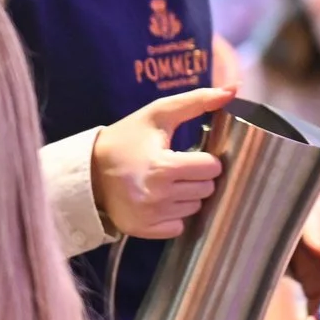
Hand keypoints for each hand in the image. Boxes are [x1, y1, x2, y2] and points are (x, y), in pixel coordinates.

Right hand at [90, 87, 233, 238]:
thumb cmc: (125, 139)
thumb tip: (233, 90)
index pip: (212, 168)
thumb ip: (197, 101)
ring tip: (166, 184)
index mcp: (162, 167)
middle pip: (206, 189)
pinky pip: (178, 226)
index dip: (204, 159)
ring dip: (187, 196)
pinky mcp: (142, 229)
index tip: (188, 155)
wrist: (86, 170)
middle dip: (196, 177)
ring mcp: (149, 215)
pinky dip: (174, 215)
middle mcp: (157, 195)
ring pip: (195, 208)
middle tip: (176, 169)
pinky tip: (159, 202)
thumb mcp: (157, 114)